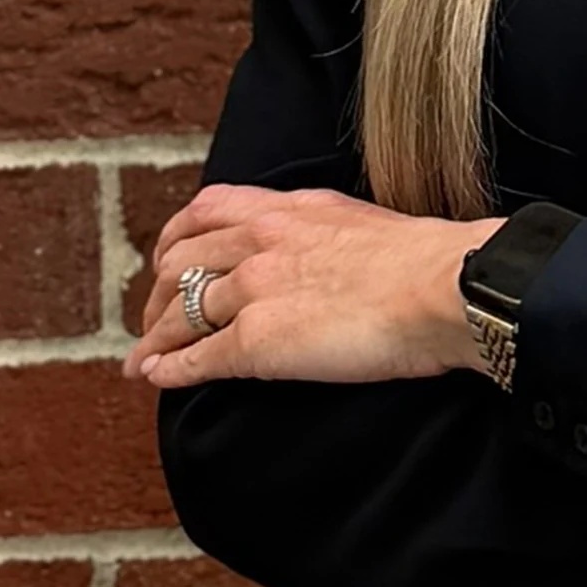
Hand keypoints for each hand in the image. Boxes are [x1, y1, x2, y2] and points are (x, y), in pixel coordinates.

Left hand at [121, 182, 507, 391]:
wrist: (443, 286)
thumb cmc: (426, 262)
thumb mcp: (361, 223)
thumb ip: (328, 233)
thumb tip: (329, 255)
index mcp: (289, 209)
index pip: (209, 210)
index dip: (178, 237)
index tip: (173, 257)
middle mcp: (261, 240)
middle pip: (181, 260)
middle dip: (158, 292)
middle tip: (154, 317)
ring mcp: (254, 290)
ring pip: (179, 310)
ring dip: (154, 335)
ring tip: (144, 357)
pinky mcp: (256, 341)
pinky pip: (195, 357)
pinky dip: (167, 369)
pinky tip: (156, 378)